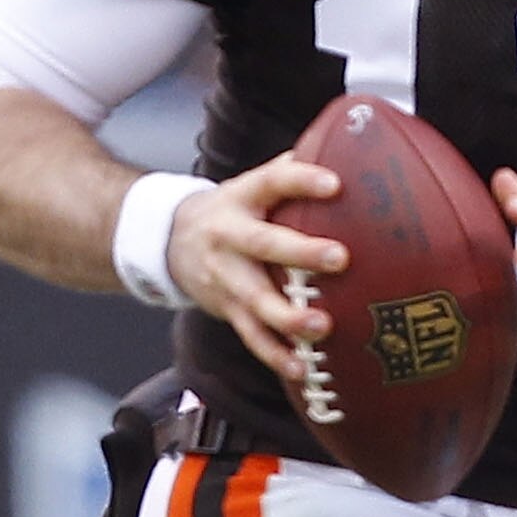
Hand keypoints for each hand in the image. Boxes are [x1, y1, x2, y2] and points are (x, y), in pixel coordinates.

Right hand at [165, 153, 346, 381]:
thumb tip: (346, 147)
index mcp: (241, 198)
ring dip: (287, 316)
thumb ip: (289, 172)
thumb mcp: (250, 185)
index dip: (301, 181)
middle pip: (263, 244)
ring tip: (320, 326)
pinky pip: (252, 337)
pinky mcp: (227, 309)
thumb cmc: (233, 211)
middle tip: (339, 258)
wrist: (170, 242)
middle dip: (300, 252)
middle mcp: (229, 236)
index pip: (271, 181)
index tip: (335, 183)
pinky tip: (302, 369)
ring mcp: (226, 277)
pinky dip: (276, 356)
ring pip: (255, 299)